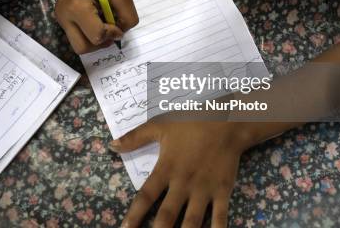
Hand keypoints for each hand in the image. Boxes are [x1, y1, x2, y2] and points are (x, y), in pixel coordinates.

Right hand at [55, 0, 137, 53]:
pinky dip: (89, 34)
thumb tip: (122, 33)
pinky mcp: (62, 20)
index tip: (117, 22)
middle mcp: (64, 18)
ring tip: (103, 23)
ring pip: (79, 46)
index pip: (97, 36)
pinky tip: (95, 20)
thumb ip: (127, 16)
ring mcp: (60, 20)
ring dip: (95, 40)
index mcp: (77, 8)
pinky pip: (77, 37)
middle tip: (110, 28)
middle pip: (83, 48)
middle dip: (101, 43)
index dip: (112, 33)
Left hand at [109, 121, 252, 227]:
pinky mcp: (223, 192)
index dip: (134, 216)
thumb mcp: (160, 125)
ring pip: (191, 222)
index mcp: (166, 169)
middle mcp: (183, 183)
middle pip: (167, 215)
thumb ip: (135, 137)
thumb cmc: (191, 122)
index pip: (145, 197)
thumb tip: (111, 146)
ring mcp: (204, 190)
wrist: (228, 122)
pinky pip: (220, 218)